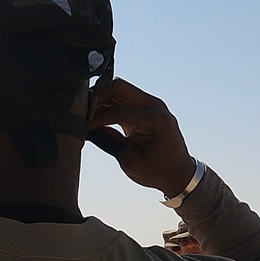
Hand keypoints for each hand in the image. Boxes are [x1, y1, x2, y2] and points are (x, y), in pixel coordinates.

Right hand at [90, 77, 194, 193]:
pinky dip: (108, 104)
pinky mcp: (146, 107)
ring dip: (102, 99)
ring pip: (119, 89)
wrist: (178, 173)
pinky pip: (124, 98)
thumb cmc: (158, 170)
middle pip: (119, 87)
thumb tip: (87, 128)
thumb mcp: (130, 160)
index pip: (119, 110)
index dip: (97, 117)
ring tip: (86, 115)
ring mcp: (152, 104)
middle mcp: (155, 106)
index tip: (82, 126)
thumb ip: (109, 141)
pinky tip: (97, 116)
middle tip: (81, 112)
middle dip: (97, 97)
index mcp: (156, 120)